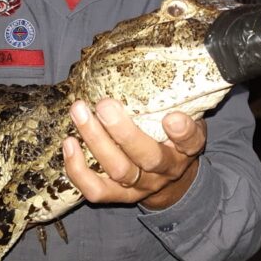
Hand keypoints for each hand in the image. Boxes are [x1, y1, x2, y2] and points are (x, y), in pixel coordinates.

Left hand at [63, 98, 205, 209]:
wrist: (169, 180)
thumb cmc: (171, 137)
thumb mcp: (184, 117)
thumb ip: (176, 100)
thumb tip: (153, 64)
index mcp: (186, 150)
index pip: (191, 142)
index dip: (183, 132)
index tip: (171, 116)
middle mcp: (166, 170)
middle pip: (148, 157)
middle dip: (123, 131)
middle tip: (104, 104)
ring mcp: (142, 186)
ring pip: (119, 170)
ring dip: (95, 140)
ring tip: (79, 113)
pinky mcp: (118, 196)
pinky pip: (96, 190)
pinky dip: (78, 170)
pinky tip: (69, 143)